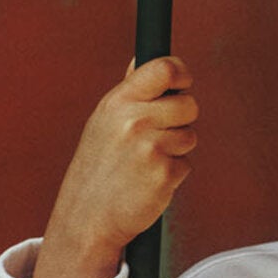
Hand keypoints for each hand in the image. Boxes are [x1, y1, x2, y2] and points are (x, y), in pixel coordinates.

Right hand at [33, 54, 198, 277]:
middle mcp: (134, 120)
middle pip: (189, 104)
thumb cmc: (97, 168)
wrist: (87, 218)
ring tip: (147, 163)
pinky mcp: (164, 175)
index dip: (181, 74)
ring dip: (177, 150)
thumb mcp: (103, 121)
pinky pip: (186, 165)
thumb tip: (143, 59)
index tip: (183, 84)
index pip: (165, 69)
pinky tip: (148, 182)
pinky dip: (173, 175)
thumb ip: (129, 91)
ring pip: (190, 136)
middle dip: (182, 120)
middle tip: (159, 137)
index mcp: (118, 101)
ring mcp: (150, 148)